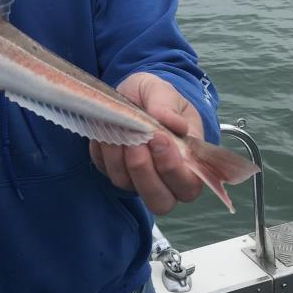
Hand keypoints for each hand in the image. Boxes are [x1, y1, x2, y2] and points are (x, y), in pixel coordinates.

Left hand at [89, 72, 204, 213]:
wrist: (132, 93)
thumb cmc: (156, 96)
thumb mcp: (163, 91)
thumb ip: (168, 106)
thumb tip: (175, 124)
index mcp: (189, 161)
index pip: (188, 185)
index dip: (173, 170)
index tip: (159, 139)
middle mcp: (165, 178)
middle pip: (160, 201)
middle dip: (145, 173)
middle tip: (137, 143)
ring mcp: (137, 179)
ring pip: (127, 186)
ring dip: (120, 159)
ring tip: (120, 129)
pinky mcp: (114, 171)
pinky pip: (105, 170)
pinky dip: (104, 151)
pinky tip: (107, 130)